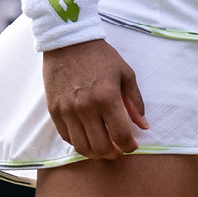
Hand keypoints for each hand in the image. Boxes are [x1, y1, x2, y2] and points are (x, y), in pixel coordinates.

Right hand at [42, 38, 147, 159]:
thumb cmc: (100, 56)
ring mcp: (67, 110)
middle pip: (101, 147)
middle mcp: (86, 108)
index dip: (129, 146)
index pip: (121, 136)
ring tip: (103, 149)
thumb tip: (143, 126)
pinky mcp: (54, 110)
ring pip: (82, 147)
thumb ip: (135, 102)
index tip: (132, 146)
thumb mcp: (125, 74)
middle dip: (113, 154)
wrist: (68, 41)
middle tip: (118, 150)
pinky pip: (66, 136)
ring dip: (95, 153)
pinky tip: (87, 138)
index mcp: (107, 98)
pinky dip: (78, 143)